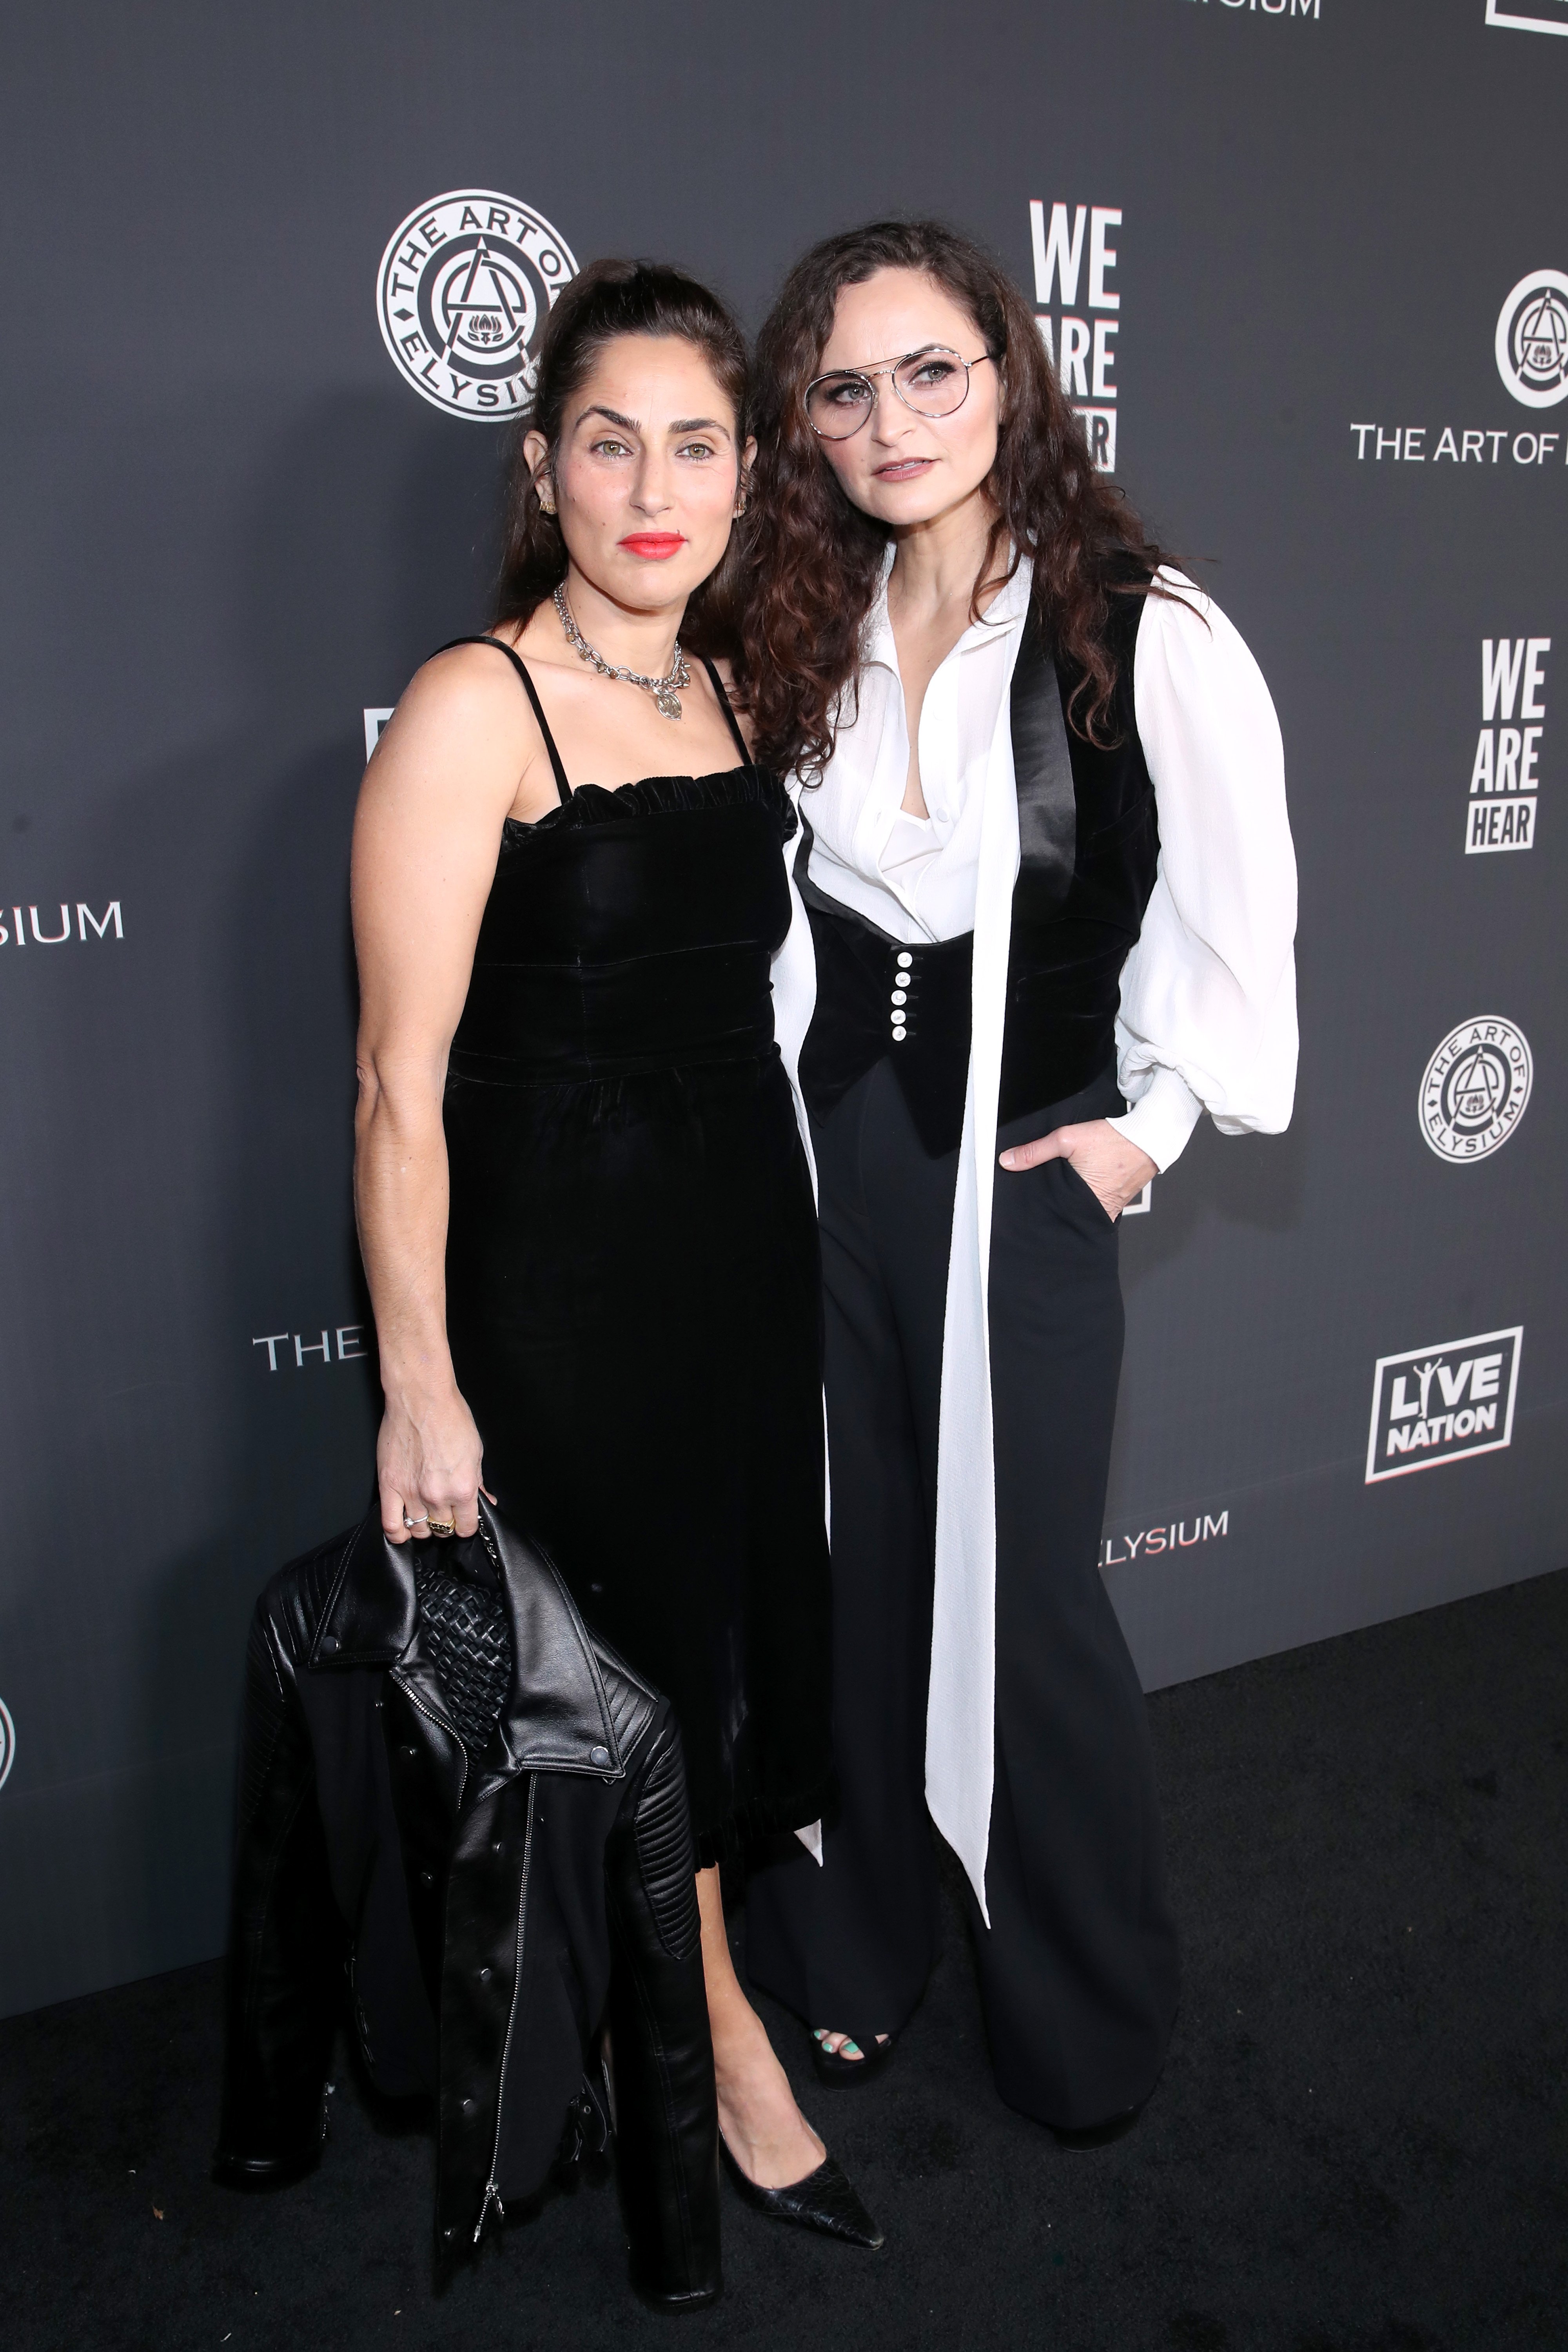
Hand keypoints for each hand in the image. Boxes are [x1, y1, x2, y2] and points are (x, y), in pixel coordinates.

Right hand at [377, 1387, 488, 1541]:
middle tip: (445, 1510)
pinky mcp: (389, 1486)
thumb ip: (479, 1483)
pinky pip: (390, 1525)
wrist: (422, 1397)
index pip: (466, 1527)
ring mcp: (411, 1493)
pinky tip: (404, 1528)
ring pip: (419, 1530)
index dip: (466, 1524)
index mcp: (463, 1488)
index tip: (464, 1519)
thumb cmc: (451, 1417)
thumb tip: (485, 1501)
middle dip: (447, 1523)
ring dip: (424, 1526)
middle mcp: (437, 1495)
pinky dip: (397, 1533)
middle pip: (443, 1529)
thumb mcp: (476, 1451)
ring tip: (426, 1513)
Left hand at [998, 1118, 1156, 1221]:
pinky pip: (1097, 1206)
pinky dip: (1087, 1199)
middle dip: (1055, 1209)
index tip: (1030, 1208)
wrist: (1148, 1136)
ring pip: (1082, 1212)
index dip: (1042, 1212)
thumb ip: (1035, 1151)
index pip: (1055, 1216)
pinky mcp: (1119, 1201)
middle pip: (1068, 1216)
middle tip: (1044, 1197)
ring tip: (1060, 1192)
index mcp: (1086, 1204)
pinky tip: (1079, 1188)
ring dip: (1071, 1204)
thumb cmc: (1114, 1139)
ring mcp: (1112, 1209)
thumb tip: (1007, 1161)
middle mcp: (1101, 1212)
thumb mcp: (1067, 1139)